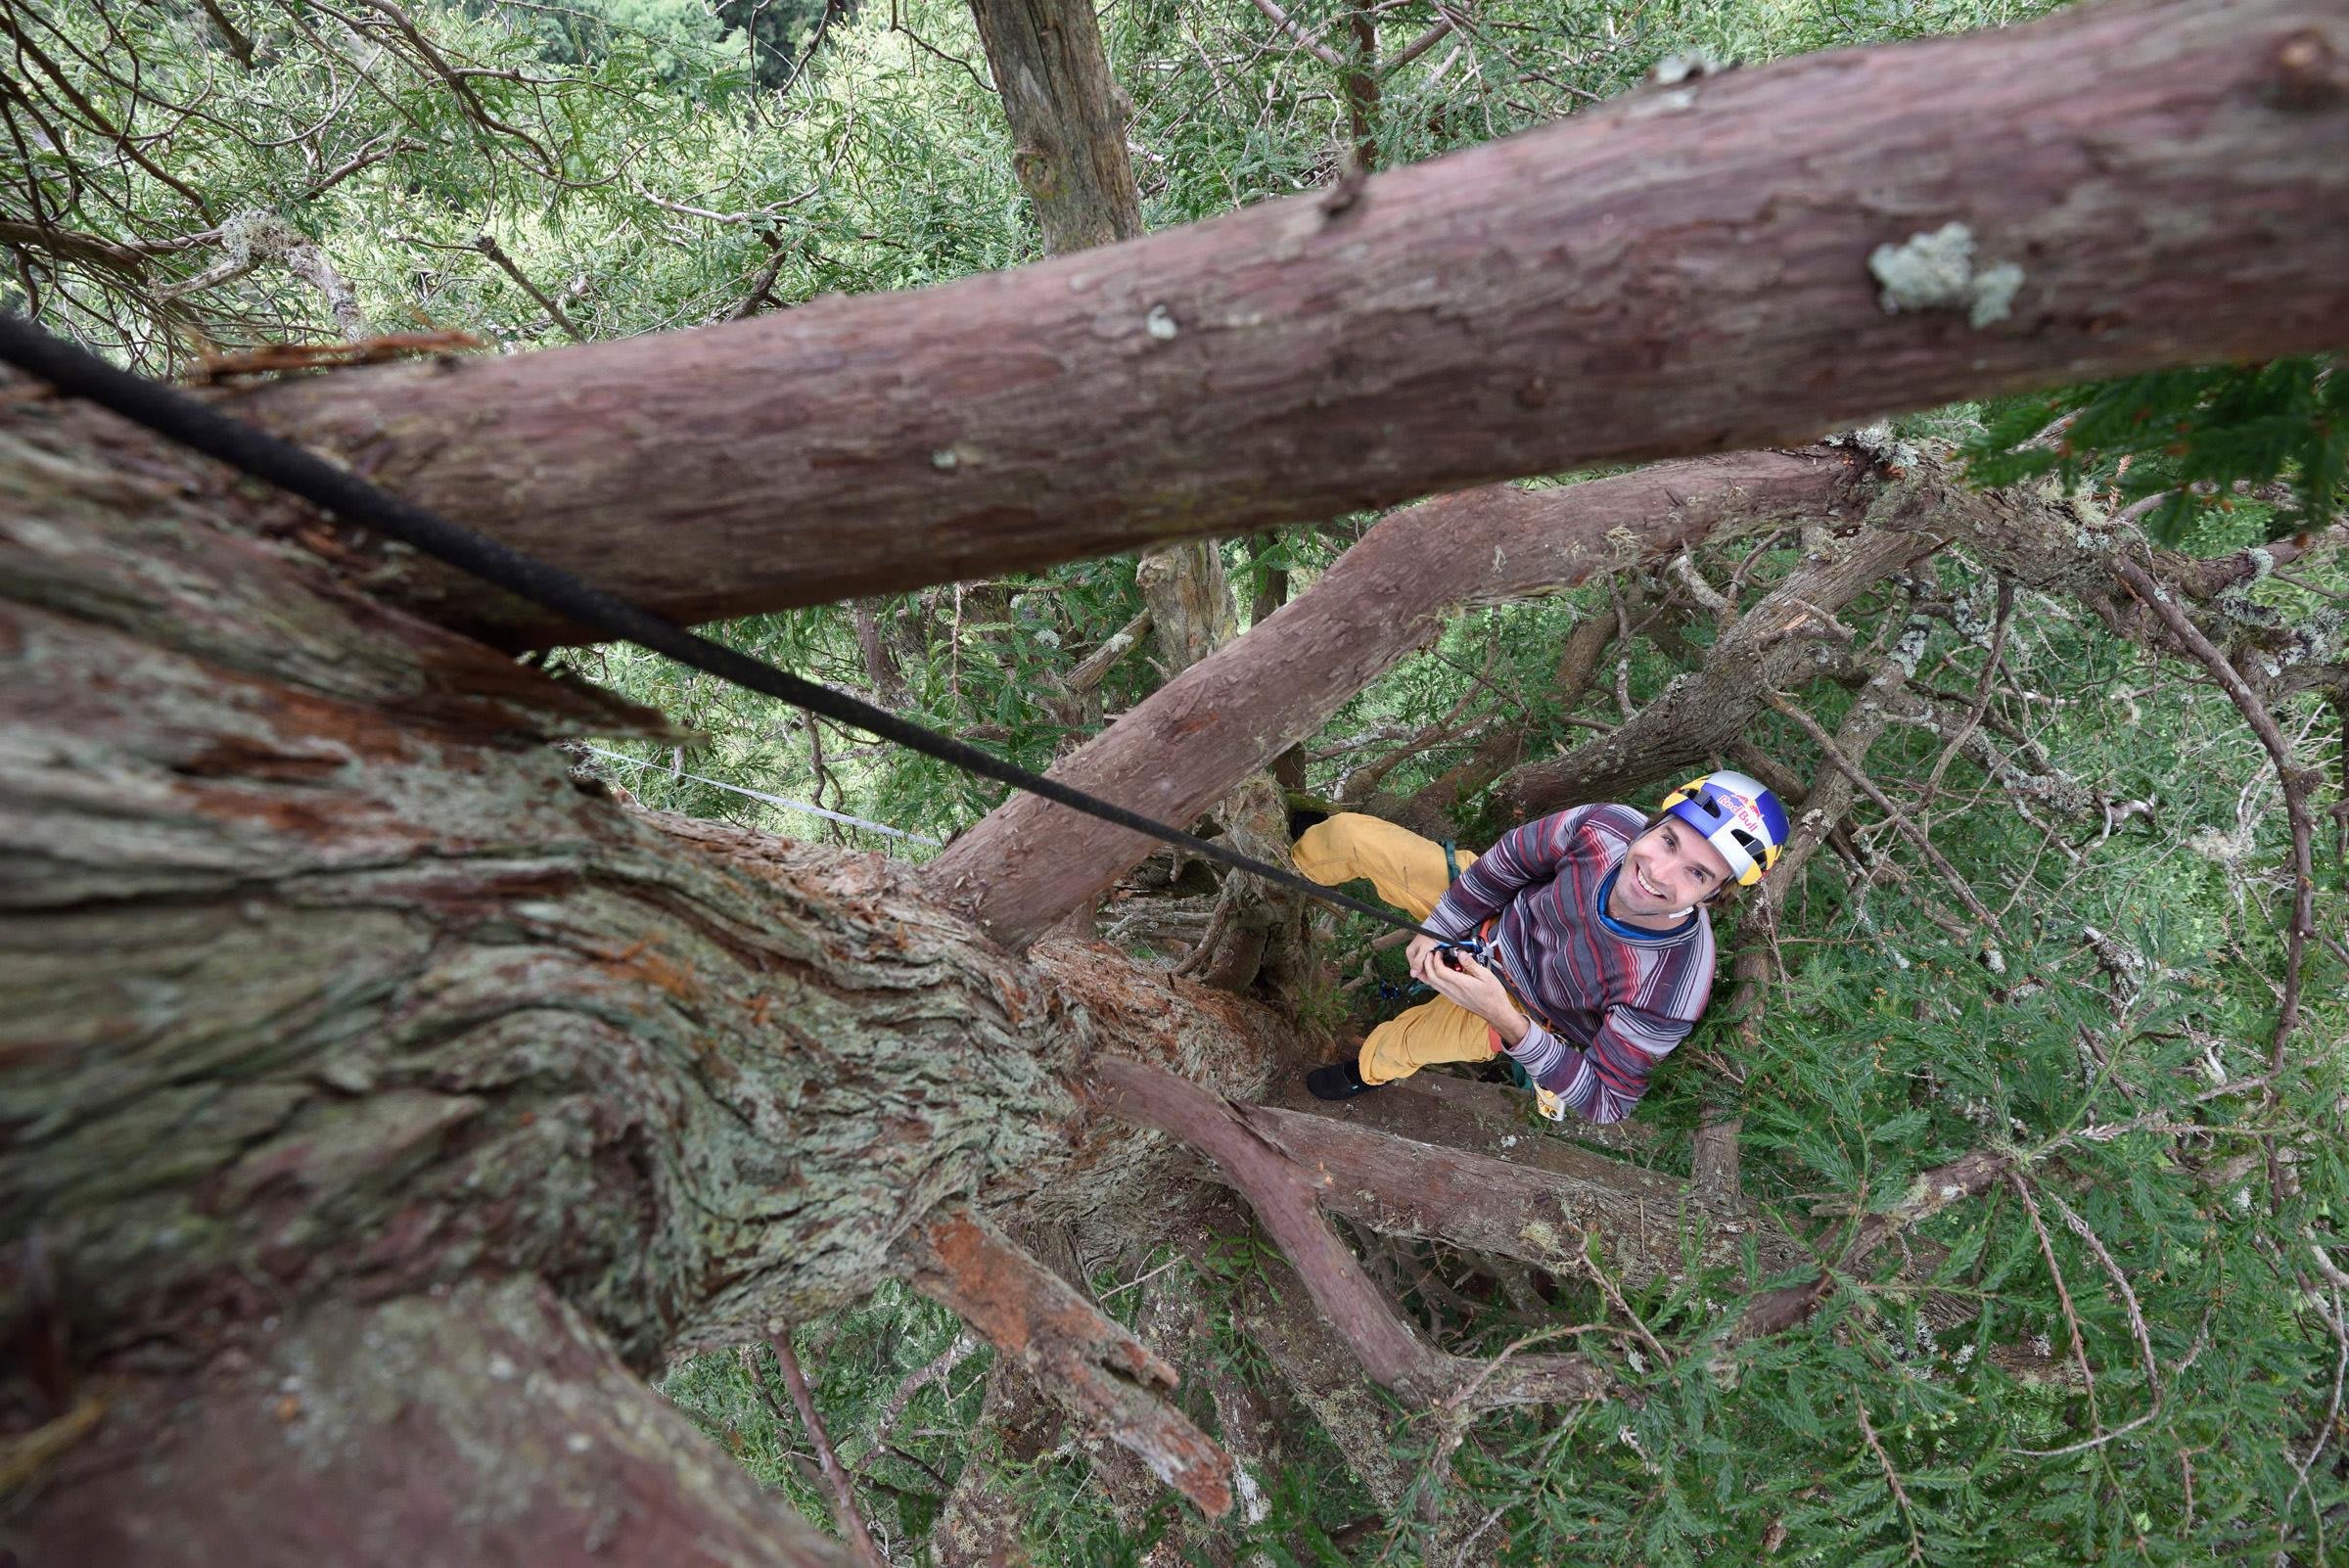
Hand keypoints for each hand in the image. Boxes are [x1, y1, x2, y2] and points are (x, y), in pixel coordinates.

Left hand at [1408, 941, 1528, 1046]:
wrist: (1496, 1012)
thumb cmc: (1493, 995)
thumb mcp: (1486, 975)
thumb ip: (1471, 964)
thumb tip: (1461, 954)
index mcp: (1461, 984)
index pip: (1440, 971)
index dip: (1436, 960)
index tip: (1438, 953)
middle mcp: (1454, 991)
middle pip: (1432, 978)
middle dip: (1427, 965)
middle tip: (1430, 955)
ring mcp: (1453, 997)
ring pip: (1434, 985)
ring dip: (1429, 973)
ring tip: (1432, 963)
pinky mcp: (1454, 999)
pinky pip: (1440, 989)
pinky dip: (1435, 980)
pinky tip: (1440, 974)